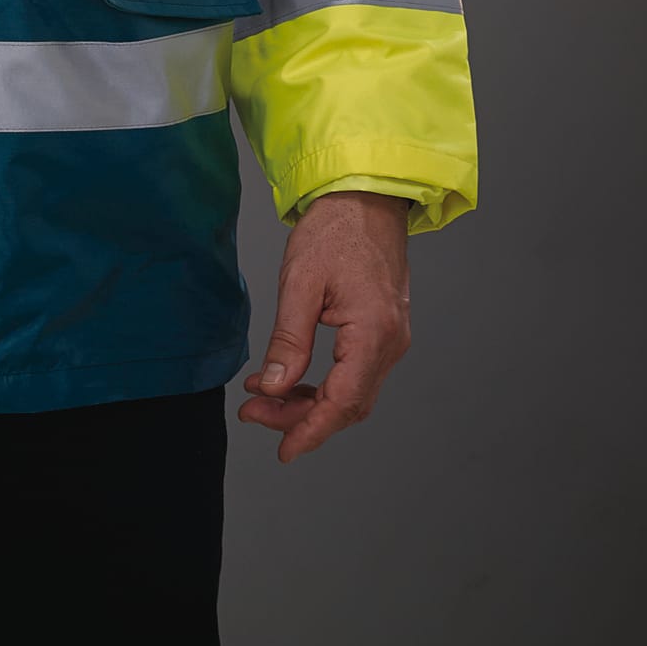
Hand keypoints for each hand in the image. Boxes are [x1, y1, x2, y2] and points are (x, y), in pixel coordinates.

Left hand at [238, 189, 412, 461]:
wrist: (366, 196)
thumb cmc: (336, 229)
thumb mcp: (301, 283)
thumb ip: (289, 340)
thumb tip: (276, 387)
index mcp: (374, 334)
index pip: (342, 402)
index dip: (310, 431)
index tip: (283, 450)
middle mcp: (391, 343)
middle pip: (348, 404)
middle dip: (300, 416)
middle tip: (254, 411)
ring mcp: (392, 338)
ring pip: (352, 391)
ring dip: (309, 401)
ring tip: (264, 395)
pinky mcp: (384, 329)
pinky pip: (355, 372)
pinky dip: (323, 382)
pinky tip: (289, 375)